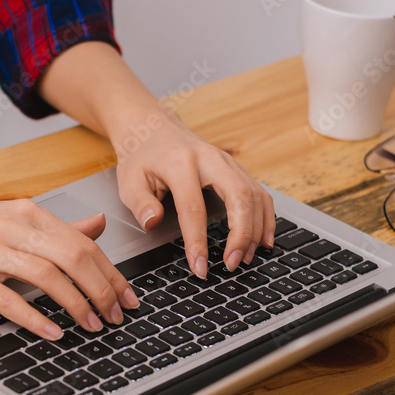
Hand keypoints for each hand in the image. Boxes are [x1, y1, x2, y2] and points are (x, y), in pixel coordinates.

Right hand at [0, 198, 138, 339]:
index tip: (128, 298)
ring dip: (76, 304)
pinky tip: (52, 332)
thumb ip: (54, 226)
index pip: (83, 243)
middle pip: (73, 257)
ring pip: (47, 275)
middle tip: (115, 317)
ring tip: (92, 326)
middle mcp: (11, 228)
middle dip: (102, 291)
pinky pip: (7, 297)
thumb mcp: (8, 219)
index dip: (112, 273)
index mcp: (26, 214)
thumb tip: (97, 226)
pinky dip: (35, 316)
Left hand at [114, 114, 275, 278]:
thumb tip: (152, 222)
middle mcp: (210, 158)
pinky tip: (263, 240)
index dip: (198, 241)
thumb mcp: (128, 180)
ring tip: (245, 258)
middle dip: (241, 234)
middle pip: (239, 196)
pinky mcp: (237, 169)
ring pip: (255, 195)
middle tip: (233, 263)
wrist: (153, 128)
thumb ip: (140, 203)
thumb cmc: (141, 157)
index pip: (193, 207)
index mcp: (180, 162)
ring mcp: (228, 162)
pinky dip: (265, 218)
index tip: (200, 267)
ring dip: (256, 229)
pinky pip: (260, 193)